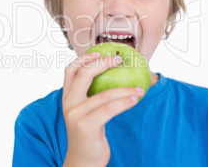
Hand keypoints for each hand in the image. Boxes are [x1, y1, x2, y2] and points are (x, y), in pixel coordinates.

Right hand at [62, 51, 144, 166]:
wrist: (83, 161)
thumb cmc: (89, 135)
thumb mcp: (86, 112)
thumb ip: (91, 96)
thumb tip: (114, 77)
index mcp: (67, 97)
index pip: (70, 70)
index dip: (84, 58)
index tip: (99, 51)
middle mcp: (68, 103)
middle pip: (83, 74)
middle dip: (102, 63)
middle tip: (119, 60)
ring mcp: (75, 115)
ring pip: (102, 94)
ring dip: (124, 89)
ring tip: (139, 89)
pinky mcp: (85, 126)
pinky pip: (108, 109)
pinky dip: (124, 102)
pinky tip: (134, 99)